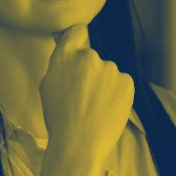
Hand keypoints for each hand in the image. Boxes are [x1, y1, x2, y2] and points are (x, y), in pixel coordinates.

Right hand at [40, 24, 134, 162]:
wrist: (79, 144)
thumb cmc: (59, 119)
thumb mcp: (48, 86)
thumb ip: (60, 65)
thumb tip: (69, 55)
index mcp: (65, 56)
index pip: (77, 31)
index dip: (78, 39)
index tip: (79, 47)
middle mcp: (89, 56)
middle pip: (92, 57)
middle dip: (90, 72)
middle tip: (84, 95)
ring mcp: (110, 68)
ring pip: (108, 72)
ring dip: (104, 84)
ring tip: (95, 107)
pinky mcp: (127, 81)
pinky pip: (121, 83)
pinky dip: (117, 93)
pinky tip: (107, 108)